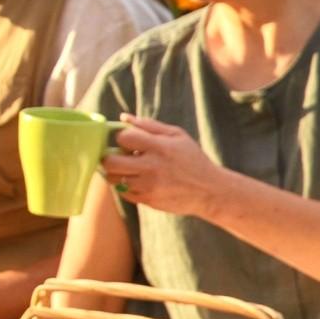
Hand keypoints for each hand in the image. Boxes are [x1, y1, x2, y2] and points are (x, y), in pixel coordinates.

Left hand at [99, 114, 230, 217]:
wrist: (210, 191)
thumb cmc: (192, 159)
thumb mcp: (177, 136)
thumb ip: (149, 125)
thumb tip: (123, 117)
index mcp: (159, 147)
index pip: (123, 138)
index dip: (121, 137)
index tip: (128, 141)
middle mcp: (151, 167)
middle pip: (110, 162)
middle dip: (109, 157)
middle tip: (117, 155)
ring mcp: (149, 186)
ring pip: (113, 179)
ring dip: (115, 172)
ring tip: (127, 168)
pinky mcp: (148, 201)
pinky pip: (123, 193)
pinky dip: (124, 186)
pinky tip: (136, 180)